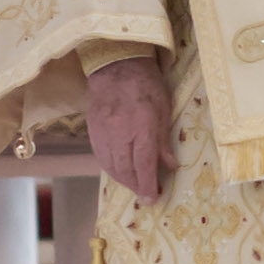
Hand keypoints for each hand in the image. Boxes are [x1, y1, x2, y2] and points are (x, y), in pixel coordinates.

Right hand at [87, 55, 170, 201]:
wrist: (116, 65)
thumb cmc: (146, 83)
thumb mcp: (164, 108)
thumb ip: (164, 139)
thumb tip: (170, 166)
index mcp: (142, 126)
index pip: (144, 164)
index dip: (148, 185)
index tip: (153, 198)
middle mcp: (120, 132)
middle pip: (126, 170)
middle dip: (137, 186)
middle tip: (147, 194)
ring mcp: (103, 132)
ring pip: (111, 166)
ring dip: (123, 180)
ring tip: (135, 185)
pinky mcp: (92, 130)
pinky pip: (101, 157)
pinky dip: (110, 169)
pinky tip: (119, 172)